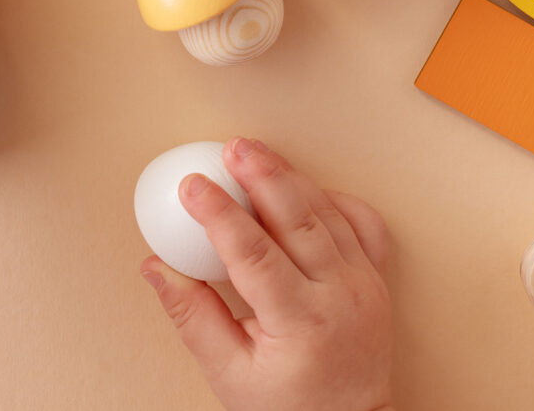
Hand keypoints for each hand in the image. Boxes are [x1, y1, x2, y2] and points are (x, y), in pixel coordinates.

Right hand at [141, 138, 395, 410]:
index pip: (254, 253)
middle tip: (230, 149)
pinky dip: (334, 198)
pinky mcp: (376, 279)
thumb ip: (191, 316)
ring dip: (292, 178)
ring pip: (328, 214)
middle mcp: (340, 297)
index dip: (220, 214)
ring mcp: (365, 285)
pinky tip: (308, 186)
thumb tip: (157, 268)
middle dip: (261, 176)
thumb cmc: (290, 408)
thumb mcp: (229, 372)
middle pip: (298, 219)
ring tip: (257, 155)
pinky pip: (363, 224)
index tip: (192, 187)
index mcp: (301, 324)